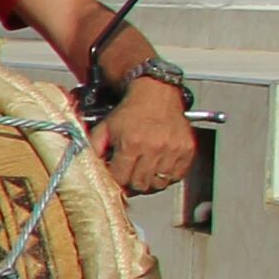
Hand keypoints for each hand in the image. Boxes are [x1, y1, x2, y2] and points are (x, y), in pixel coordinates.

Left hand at [96, 75, 199, 195]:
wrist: (156, 94)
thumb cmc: (130, 112)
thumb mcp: (105, 127)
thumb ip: (94, 148)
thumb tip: (92, 168)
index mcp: (131, 144)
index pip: (121, 178)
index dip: (116, 180)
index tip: (116, 176)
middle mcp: (154, 148)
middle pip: (140, 184)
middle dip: (132, 183)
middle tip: (130, 175)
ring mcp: (173, 150)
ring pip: (159, 183)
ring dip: (150, 181)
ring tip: (144, 172)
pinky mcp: (187, 149)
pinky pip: (177, 175)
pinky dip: (168, 176)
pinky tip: (160, 167)